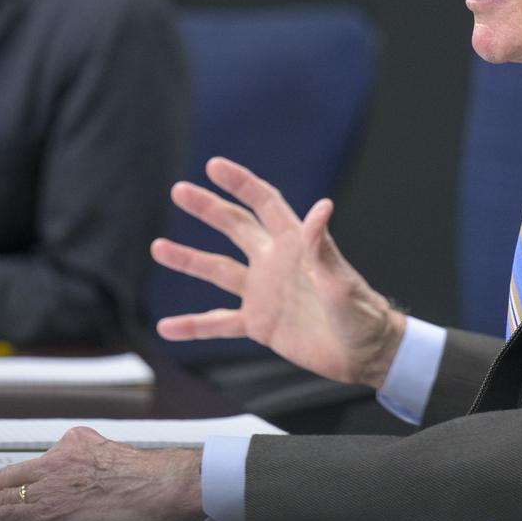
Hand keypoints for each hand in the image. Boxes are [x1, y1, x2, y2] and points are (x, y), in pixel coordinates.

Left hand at [0, 427, 202, 520]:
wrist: (166, 488)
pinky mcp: (47, 508)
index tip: (6, 487)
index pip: (37, 462)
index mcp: (80, 442)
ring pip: (0, 494)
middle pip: (11, 474)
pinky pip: (1, 515)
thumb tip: (95, 486)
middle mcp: (60, 456)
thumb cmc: (158, 482)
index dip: (15, 478)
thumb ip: (99, 468)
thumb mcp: (121, 462)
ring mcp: (51, 481)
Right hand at [152, 157, 406, 388]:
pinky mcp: (258, 323)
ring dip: (189, 259)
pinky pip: (219, 322)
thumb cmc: (361, 314)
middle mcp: (274, 262)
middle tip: (178, 191)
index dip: (241, 183)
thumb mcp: (342, 282)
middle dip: (207, 208)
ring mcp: (263, 292)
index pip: (265, 203)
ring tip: (158, 248)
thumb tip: (322, 206)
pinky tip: (166, 327)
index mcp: (296, 245)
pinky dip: (193, 325)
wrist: (364, 355)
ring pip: (218, 271)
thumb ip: (325, 249)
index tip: (214, 166)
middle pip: (234, 227)